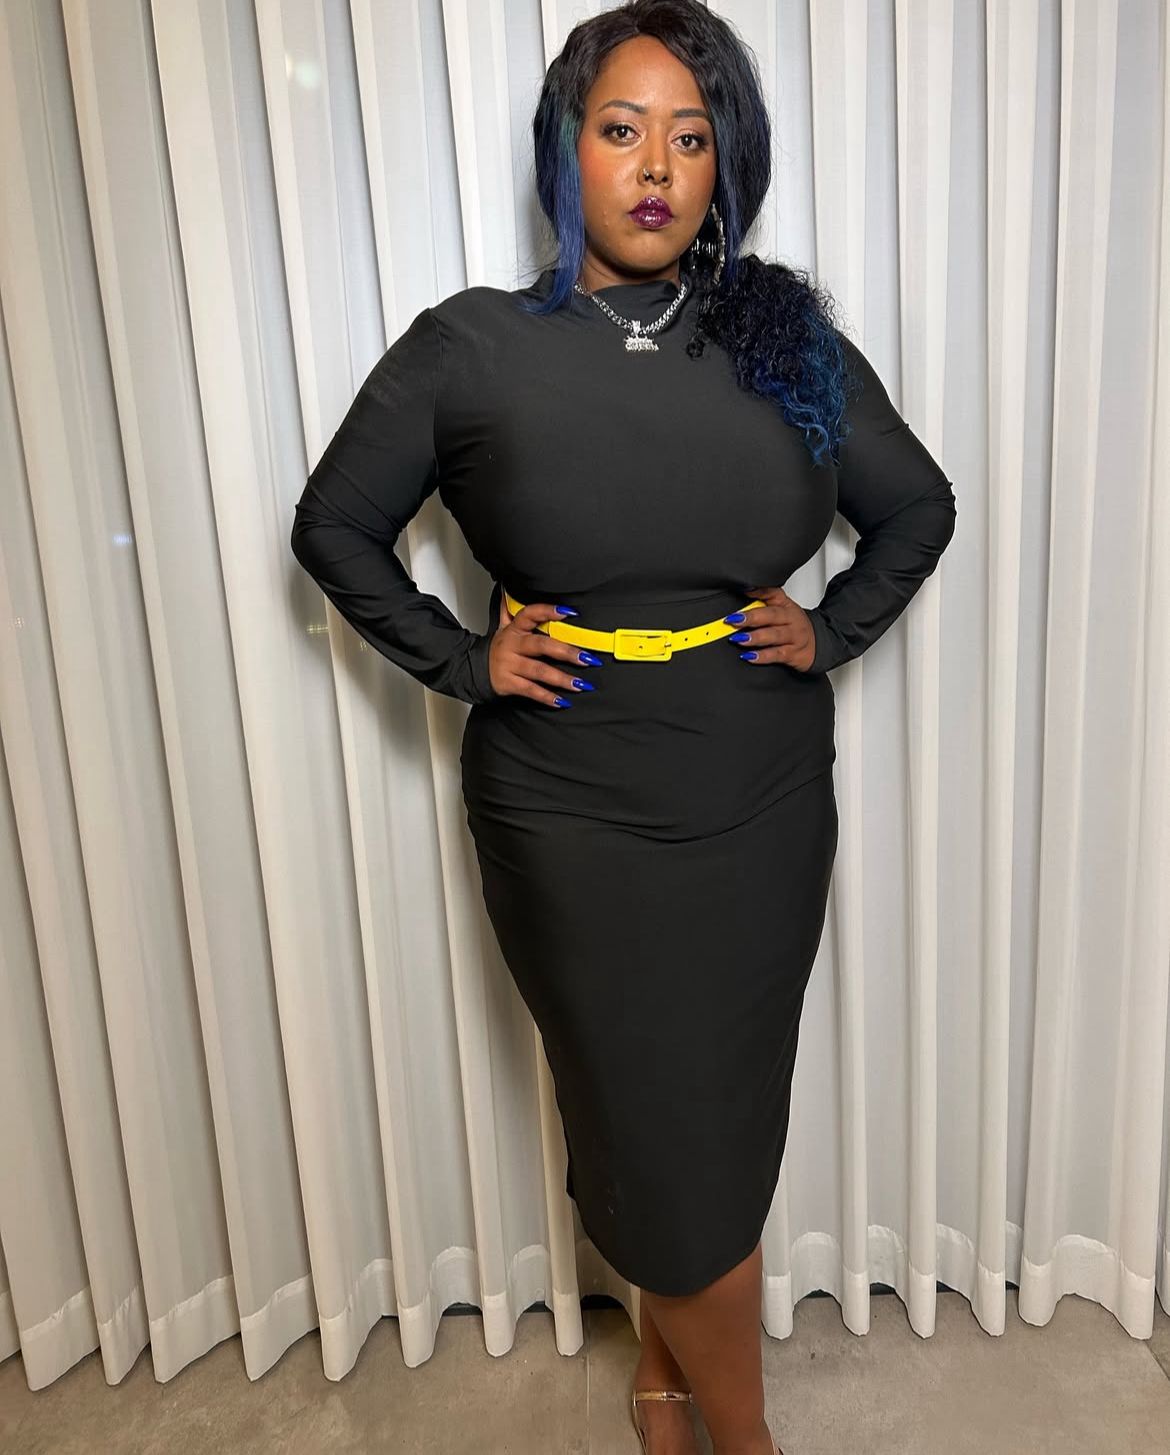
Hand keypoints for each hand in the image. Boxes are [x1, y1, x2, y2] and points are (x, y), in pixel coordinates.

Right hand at [487, 592, 599, 706]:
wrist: (472, 669)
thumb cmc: (498, 647)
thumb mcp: (502, 626)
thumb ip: (510, 608)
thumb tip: (509, 586)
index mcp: (514, 629)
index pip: (530, 614)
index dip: (548, 612)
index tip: (569, 612)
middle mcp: (512, 645)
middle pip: (541, 646)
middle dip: (566, 652)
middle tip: (587, 658)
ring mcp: (510, 665)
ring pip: (539, 671)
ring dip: (562, 679)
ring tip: (582, 684)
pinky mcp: (509, 683)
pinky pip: (531, 690)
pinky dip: (547, 697)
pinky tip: (563, 701)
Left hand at [729, 585, 816, 671]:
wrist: (818, 645)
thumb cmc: (795, 626)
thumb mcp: (784, 610)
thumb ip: (765, 601)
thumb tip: (742, 594)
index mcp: (786, 606)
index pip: (773, 593)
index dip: (759, 591)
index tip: (743, 590)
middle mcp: (791, 619)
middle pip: (772, 616)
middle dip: (752, 617)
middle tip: (734, 619)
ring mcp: (793, 637)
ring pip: (774, 636)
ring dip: (755, 637)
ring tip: (739, 639)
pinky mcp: (793, 654)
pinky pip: (777, 655)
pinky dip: (762, 656)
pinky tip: (750, 656)